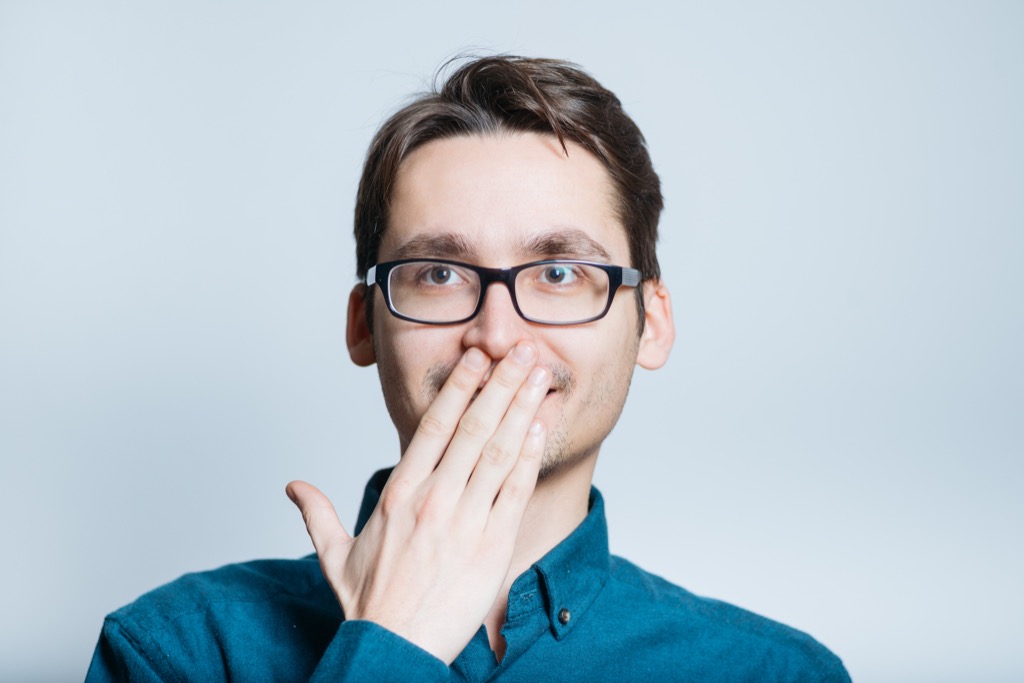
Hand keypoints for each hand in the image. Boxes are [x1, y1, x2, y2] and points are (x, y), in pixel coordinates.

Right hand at [287, 342, 549, 663]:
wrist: (395, 649)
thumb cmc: (370, 604)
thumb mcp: (335, 555)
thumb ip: (317, 514)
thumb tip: (293, 486)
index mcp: (399, 494)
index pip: (433, 427)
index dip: (458, 388)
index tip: (476, 358)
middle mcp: (433, 499)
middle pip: (473, 428)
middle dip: (500, 384)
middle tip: (520, 350)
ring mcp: (464, 521)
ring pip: (498, 452)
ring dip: (521, 409)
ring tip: (540, 375)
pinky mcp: (492, 546)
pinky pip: (514, 491)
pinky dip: (529, 457)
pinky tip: (540, 428)